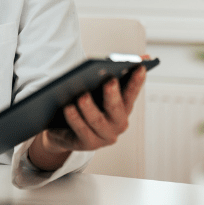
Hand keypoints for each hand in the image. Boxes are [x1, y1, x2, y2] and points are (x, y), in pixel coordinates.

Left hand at [27, 56, 149, 170]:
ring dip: (90, 108)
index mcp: (123, 107)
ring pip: (97, 120)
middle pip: (116, 107)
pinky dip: (75, 119)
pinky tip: (68, 108)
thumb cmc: (84, 105)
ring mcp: (104, 136)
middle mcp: (118, 123)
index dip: (137, 80)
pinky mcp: (89, 144)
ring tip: (82, 96)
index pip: (132, 92)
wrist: (63, 130)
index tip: (139, 66)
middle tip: (109, 81)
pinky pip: (81, 130)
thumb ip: (106, 76)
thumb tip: (122, 60)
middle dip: (113, 94)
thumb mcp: (95, 90)